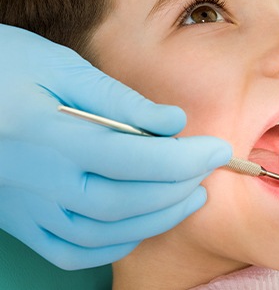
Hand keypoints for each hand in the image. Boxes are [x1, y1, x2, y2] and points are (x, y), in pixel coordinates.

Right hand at [0, 25, 231, 268]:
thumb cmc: (3, 68)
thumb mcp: (60, 67)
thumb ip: (119, 100)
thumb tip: (172, 123)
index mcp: (52, 135)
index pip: (136, 159)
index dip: (186, 158)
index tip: (217, 148)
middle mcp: (41, 181)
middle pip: (127, 200)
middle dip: (180, 187)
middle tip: (208, 169)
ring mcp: (28, 208)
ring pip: (105, 231)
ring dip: (158, 218)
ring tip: (190, 197)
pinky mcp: (21, 220)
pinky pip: (73, 250)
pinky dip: (115, 244)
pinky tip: (141, 225)